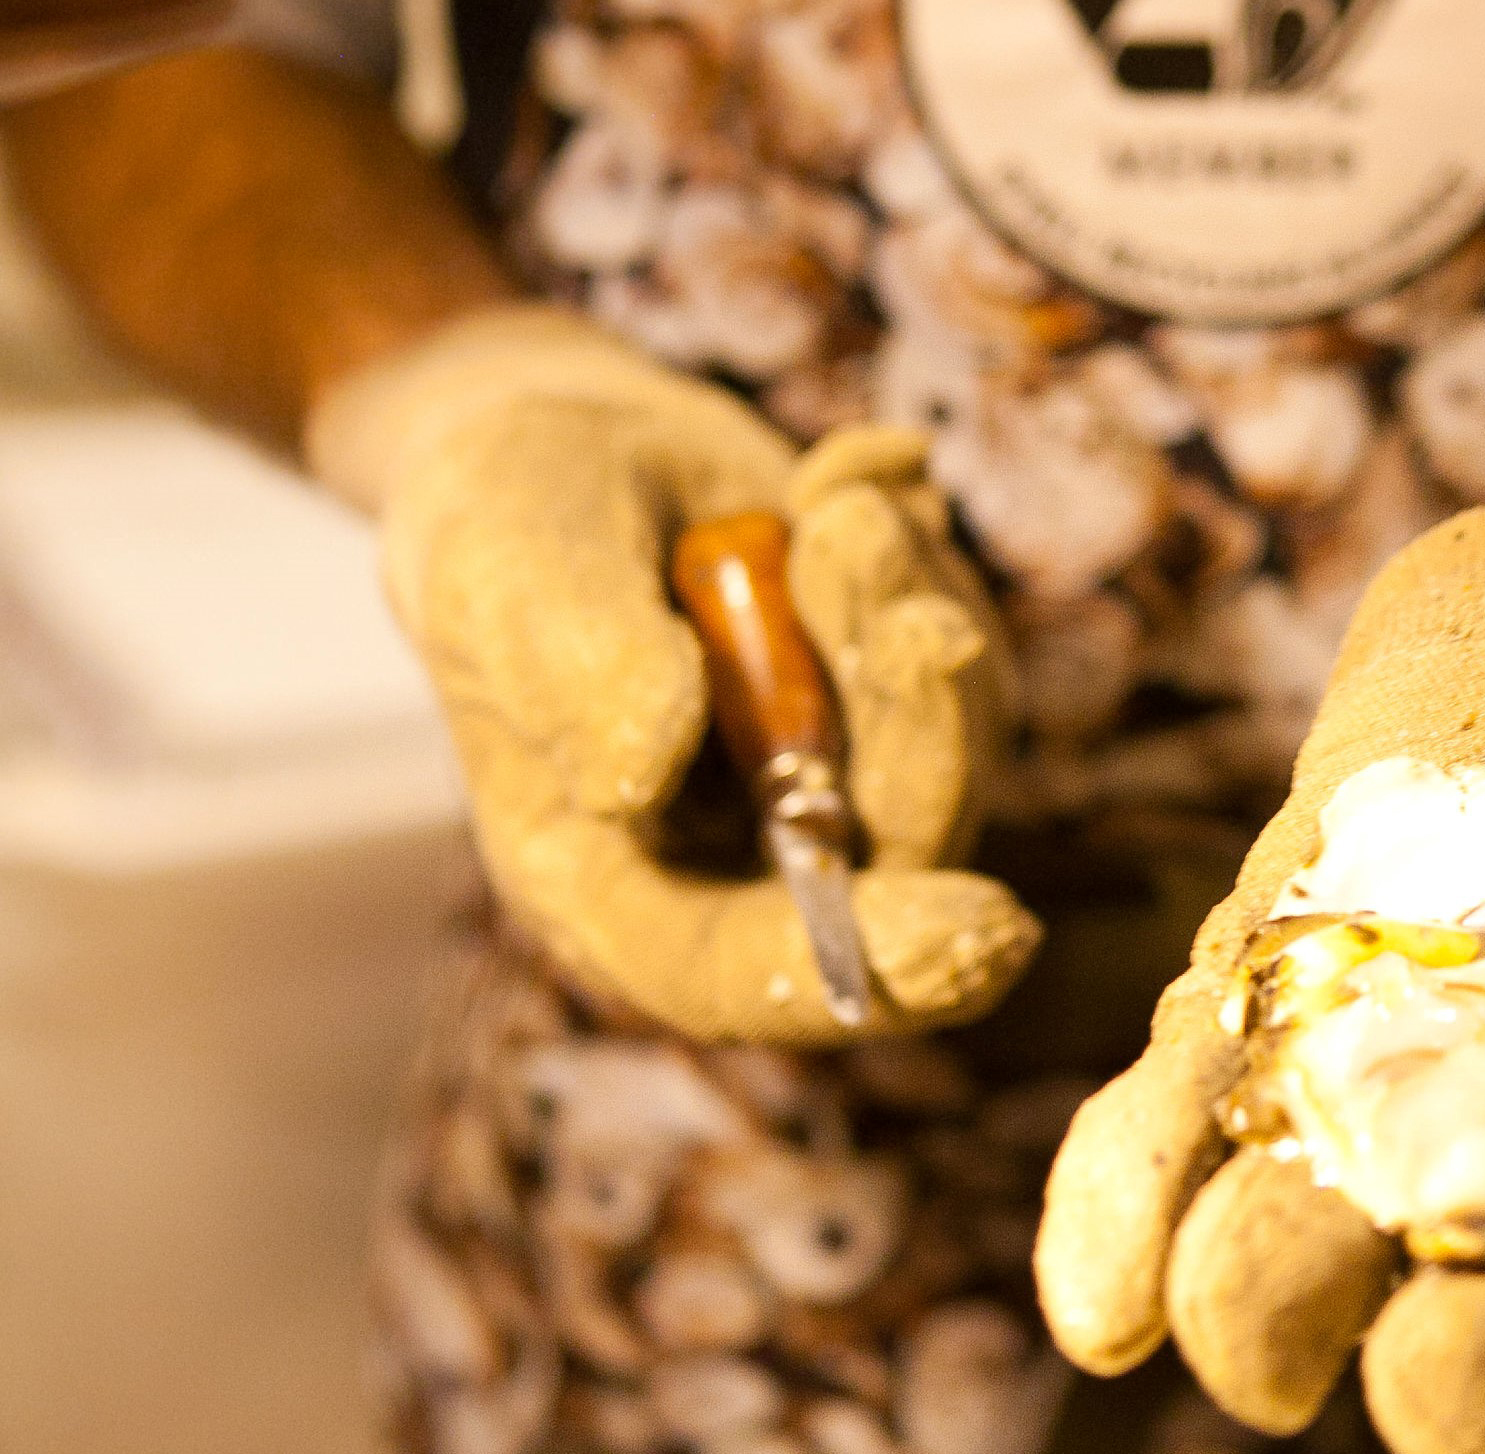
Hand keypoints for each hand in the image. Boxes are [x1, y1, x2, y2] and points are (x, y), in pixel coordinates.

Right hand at [309, 307, 1038, 1045]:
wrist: (571, 445)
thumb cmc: (506, 526)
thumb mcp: (509, 571)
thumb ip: (576, 670)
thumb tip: (645, 775)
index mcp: (615, 886)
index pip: (744, 977)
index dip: (864, 968)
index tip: (978, 926)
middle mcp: (740, 860)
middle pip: (886, 860)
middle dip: (919, 733)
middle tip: (915, 617)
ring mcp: (833, 784)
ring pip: (948, 749)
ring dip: (911, 615)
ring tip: (841, 510)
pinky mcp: (896, 705)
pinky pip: (963, 654)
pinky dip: (920, 557)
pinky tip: (846, 477)